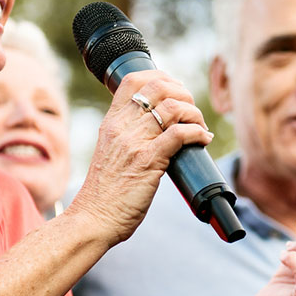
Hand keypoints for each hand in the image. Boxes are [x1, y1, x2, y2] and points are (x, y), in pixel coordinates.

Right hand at [67, 70, 211, 244]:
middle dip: (183, 93)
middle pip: (158, 87)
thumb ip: (127, 137)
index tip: (175, 90)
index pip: (132, 80)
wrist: (93, 218)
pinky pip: (180, 134)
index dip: (160, 77)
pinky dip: (198, 133)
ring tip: (200, 128)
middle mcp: (122, 127)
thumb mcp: (110, 153)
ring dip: (195, 114)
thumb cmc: (104, 193)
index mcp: (111, 123)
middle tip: (191, 112)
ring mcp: (134, 143)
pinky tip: (202, 140)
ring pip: (173, 108)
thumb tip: (157, 129)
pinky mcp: (148, 161)